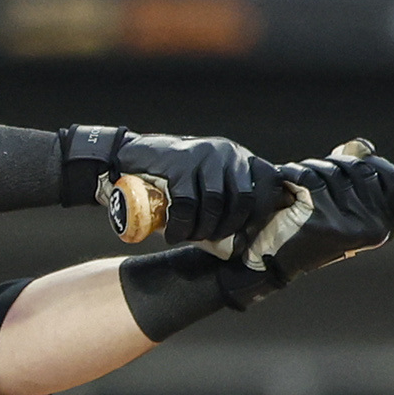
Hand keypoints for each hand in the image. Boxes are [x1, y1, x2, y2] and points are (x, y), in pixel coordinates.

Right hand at [84, 130, 284, 245]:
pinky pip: (187, 204)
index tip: (246, 235)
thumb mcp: (203, 183)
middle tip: (209, 240)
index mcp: (238, 158)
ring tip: (187, 236)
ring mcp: (204, 155)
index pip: (268, 183)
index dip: (261, 213)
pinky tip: (173, 234)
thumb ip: (224, 201)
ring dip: (202, 229)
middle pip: (243, 199)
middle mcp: (226, 153)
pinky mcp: (180, 163)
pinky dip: (181, 226)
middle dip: (228, 228)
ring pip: (215, 203)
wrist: (125, 160)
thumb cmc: (168, 181)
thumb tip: (241, 242)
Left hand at [220, 142, 393, 295]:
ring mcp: (347, 224)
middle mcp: (372, 227)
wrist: (273, 263)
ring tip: (297, 184)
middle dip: (335, 163)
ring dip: (310, 168)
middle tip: (314, 174)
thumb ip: (357, 179)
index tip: (351, 158)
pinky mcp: (320, 219)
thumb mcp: (342, 210)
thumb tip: (362, 146)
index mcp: (384, 227)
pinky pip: (308, 178)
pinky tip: (286, 184)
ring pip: (332, 171)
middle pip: (361, 169)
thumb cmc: (308, 232)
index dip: (374, 162)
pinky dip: (292, 175)